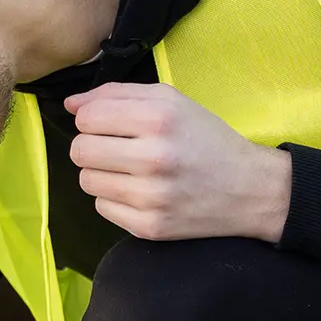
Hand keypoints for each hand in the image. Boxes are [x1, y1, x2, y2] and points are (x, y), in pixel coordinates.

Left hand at [64, 82, 292, 243]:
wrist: (249, 189)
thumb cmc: (205, 138)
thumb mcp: (171, 101)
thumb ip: (117, 94)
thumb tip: (71, 105)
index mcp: (159, 119)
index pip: (87, 119)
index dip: (91, 120)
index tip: (109, 125)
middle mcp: (154, 158)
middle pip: (80, 151)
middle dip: (92, 146)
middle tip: (117, 148)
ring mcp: (151, 197)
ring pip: (86, 181)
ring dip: (101, 173)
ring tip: (130, 170)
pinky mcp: (150, 226)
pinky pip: (102, 208)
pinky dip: (115, 199)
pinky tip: (140, 192)